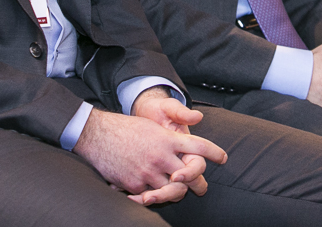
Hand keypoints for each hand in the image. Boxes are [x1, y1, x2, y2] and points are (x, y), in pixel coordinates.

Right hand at [73, 107, 225, 206]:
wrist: (98, 135)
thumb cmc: (126, 127)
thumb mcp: (153, 124)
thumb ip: (172, 132)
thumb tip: (195, 125)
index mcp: (168, 139)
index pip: (198, 146)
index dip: (214, 153)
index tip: (223, 158)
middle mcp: (161, 156)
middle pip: (190, 176)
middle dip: (198, 184)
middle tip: (202, 188)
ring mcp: (148, 172)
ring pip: (172, 191)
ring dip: (175, 193)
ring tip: (177, 193)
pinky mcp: (134, 185)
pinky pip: (150, 197)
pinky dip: (152, 197)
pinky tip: (152, 195)